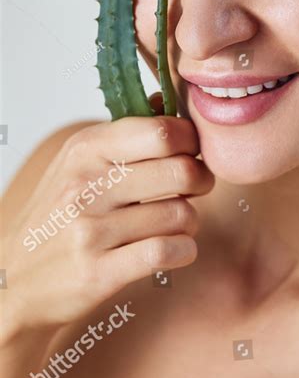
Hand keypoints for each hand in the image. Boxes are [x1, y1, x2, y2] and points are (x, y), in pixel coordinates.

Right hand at [3, 105, 213, 334]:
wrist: (16, 278)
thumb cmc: (59, 215)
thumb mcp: (78, 162)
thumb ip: (124, 134)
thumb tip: (163, 99)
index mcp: (86, 150)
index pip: (162, 132)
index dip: (191, 141)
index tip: (192, 151)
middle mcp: (86, 185)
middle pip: (181, 171)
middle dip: (202, 179)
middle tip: (197, 187)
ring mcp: (91, 230)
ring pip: (180, 214)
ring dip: (191, 220)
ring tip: (179, 222)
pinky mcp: (99, 272)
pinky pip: (166, 252)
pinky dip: (184, 250)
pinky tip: (177, 249)